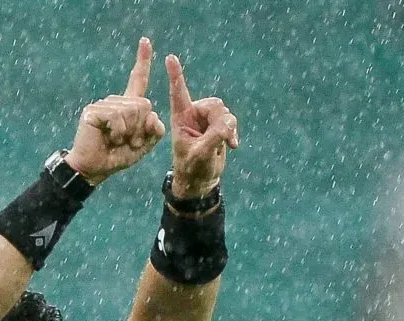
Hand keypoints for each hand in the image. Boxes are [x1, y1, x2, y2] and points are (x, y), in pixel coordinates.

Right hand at [65, 37, 165, 185]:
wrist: (95, 168)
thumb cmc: (117, 156)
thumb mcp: (144, 145)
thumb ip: (154, 130)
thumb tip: (152, 116)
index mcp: (128, 106)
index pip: (138, 80)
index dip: (143, 61)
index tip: (146, 41)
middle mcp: (116, 101)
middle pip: (144, 104)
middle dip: (141, 128)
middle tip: (128, 141)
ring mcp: (104, 104)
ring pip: (132, 111)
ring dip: (129, 133)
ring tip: (116, 141)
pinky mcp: (93, 111)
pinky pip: (117, 117)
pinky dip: (118, 133)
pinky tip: (109, 138)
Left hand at [165, 54, 239, 198]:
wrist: (201, 179)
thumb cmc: (193, 168)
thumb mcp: (201, 154)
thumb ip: (215, 137)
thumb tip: (229, 123)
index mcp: (180, 118)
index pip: (178, 93)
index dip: (176, 75)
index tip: (170, 57)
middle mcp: (193, 114)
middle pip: (214, 104)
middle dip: (220, 120)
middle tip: (222, 138)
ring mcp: (207, 119)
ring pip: (224, 112)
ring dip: (228, 127)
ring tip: (225, 144)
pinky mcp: (218, 125)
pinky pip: (231, 120)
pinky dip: (234, 131)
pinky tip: (232, 144)